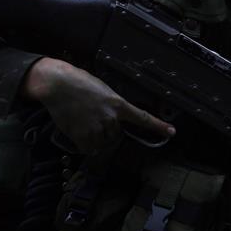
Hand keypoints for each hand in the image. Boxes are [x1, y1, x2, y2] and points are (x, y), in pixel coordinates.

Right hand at [22, 57, 174, 153]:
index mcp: (118, 104)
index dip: (158, 126)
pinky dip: (84, 144)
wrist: (59, 84)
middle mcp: (111, 118)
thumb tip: (113, 117)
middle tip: (93, 118)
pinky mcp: (82, 135)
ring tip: (83, 122)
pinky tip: (78, 131)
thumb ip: (111, 105)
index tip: (171, 132)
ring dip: (95, 138)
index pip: (142, 118)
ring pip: (102, 143)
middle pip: (116, 135)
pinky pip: (88, 148)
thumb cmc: (79, 82)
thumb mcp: (102, 90)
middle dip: (107, 131)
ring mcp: (97, 128)